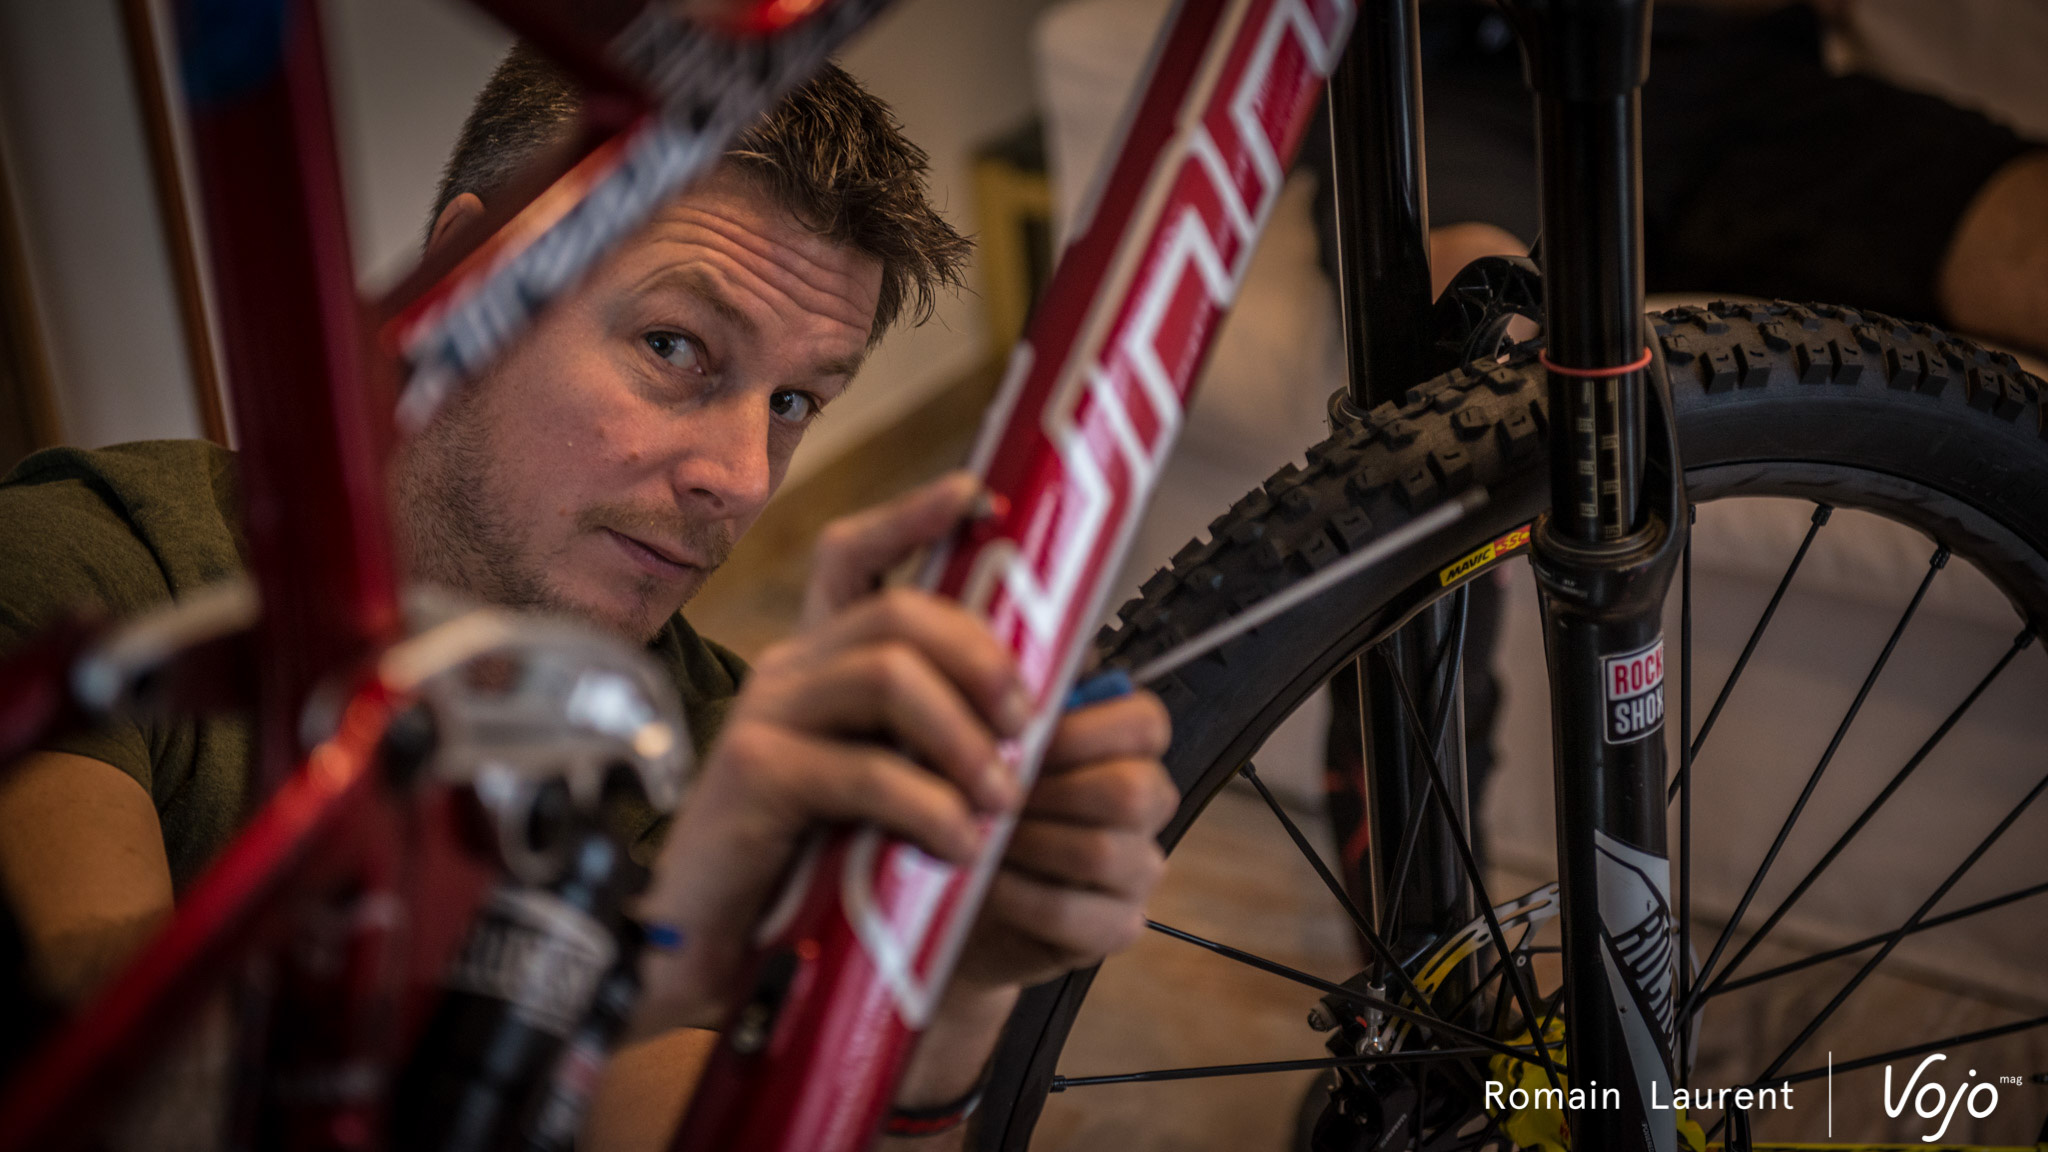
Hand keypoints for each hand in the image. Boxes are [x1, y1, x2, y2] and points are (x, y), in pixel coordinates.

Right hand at [631, 472, 1028, 1032]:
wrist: (700, 952)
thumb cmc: (795, 872)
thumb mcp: (867, 791)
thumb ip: (916, 742)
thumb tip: (1023, 718)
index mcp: (814, 665)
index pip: (853, 557)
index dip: (914, 517)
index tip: (979, 500)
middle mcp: (787, 673)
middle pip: (898, 612)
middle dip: (981, 659)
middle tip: (1025, 725)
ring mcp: (765, 717)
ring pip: (888, 673)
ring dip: (964, 736)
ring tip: (999, 797)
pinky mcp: (755, 776)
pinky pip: (864, 767)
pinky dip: (929, 806)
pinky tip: (958, 846)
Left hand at [884, 679, 1173, 1128]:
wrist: (941, 895)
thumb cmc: (966, 800)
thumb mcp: (980, 734)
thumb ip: (1006, 693)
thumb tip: (1003, 643)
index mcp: (1123, 747)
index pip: (1146, 722)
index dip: (1083, 730)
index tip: (1020, 736)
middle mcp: (1143, 805)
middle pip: (1135, 790)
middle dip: (1050, 792)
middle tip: (989, 793)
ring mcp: (1135, 870)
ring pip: (1102, 850)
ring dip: (1026, 843)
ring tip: (976, 836)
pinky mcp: (1114, 927)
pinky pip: (1075, 912)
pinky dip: (1019, 896)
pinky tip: (983, 883)